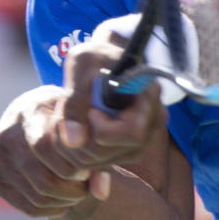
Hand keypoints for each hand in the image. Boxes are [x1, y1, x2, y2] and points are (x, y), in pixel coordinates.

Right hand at [0, 85, 109, 216]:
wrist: (35, 114)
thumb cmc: (66, 119)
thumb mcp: (83, 123)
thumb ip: (95, 153)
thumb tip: (101, 191)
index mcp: (31, 108)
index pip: (46, 146)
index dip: (74, 166)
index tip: (89, 168)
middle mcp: (7, 130)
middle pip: (44, 180)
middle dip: (73, 189)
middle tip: (85, 183)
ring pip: (38, 196)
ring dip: (65, 200)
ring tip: (77, 189)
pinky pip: (27, 206)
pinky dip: (51, 208)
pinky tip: (62, 198)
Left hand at [56, 38, 166, 174]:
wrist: (105, 60)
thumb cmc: (96, 56)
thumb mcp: (82, 65)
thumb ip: (74, 101)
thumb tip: (72, 141)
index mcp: (149, 95)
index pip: (132, 132)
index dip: (103, 129)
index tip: (89, 111)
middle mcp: (153, 121)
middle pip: (115, 152)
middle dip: (82, 141)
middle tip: (66, 119)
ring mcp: (143, 138)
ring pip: (105, 162)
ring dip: (77, 148)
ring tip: (68, 121)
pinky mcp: (128, 148)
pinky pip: (101, 163)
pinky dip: (81, 152)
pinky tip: (74, 130)